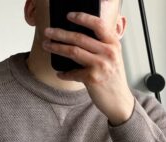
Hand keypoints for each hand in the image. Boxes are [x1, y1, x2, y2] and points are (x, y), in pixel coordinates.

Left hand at [42, 11, 134, 125]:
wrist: (119, 101)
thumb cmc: (113, 79)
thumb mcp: (113, 58)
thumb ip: (101, 46)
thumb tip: (77, 37)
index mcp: (113, 44)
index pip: (98, 24)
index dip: (82, 18)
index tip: (68, 16)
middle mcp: (108, 53)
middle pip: (80, 38)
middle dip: (60, 33)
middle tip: (48, 32)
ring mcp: (100, 66)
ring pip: (73, 52)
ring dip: (57, 48)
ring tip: (47, 45)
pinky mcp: (92, 79)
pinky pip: (73, 73)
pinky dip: (64, 74)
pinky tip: (60, 73)